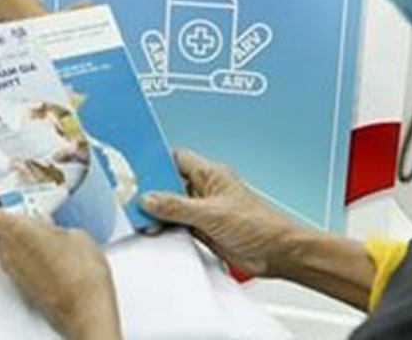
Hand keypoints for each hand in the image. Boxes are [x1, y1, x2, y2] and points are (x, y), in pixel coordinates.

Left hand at [0, 195, 121, 339]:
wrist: (85, 307)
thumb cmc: (81, 274)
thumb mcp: (74, 233)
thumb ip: (55, 226)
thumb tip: (56, 229)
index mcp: (16, 232)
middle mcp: (9, 253)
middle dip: (4, 216)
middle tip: (22, 207)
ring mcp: (14, 272)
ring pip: (4, 247)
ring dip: (14, 235)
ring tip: (40, 226)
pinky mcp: (23, 285)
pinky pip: (15, 262)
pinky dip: (24, 252)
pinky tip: (46, 247)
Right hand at [141, 148, 302, 277]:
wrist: (276, 253)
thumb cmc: (259, 225)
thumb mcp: (212, 214)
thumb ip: (178, 207)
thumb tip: (150, 199)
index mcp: (211, 174)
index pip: (177, 158)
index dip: (157, 159)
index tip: (137, 166)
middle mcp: (205, 190)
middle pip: (169, 184)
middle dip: (152, 192)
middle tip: (135, 200)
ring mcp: (203, 211)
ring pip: (171, 207)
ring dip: (158, 214)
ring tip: (142, 220)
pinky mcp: (202, 230)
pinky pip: (176, 225)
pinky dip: (165, 229)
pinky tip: (156, 233)